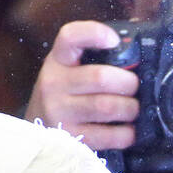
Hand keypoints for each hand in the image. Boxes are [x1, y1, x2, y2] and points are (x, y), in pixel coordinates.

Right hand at [24, 20, 139, 150]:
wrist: (37, 128)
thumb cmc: (64, 93)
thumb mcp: (69, 67)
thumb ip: (95, 54)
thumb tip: (135, 39)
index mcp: (58, 60)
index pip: (70, 37)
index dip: (94, 33)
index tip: (114, 40)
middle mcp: (55, 84)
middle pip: (100, 78)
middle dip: (128, 83)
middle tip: (133, 87)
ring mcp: (60, 113)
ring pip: (106, 107)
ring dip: (129, 108)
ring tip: (132, 109)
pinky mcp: (70, 139)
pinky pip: (107, 136)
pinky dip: (125, 134)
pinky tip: (128, 131)